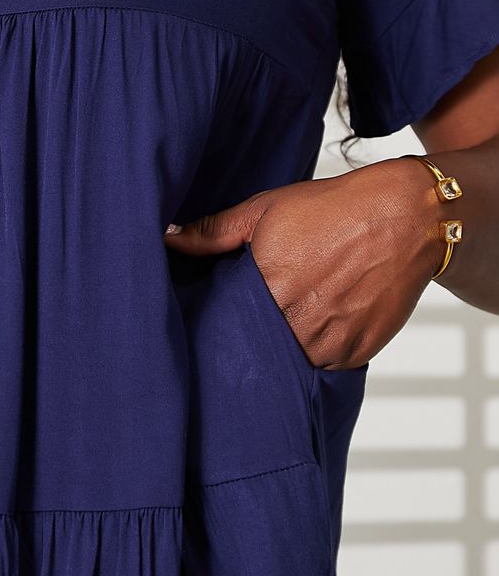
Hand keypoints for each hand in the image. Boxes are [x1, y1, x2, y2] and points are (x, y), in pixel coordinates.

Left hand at [162, 158, 445, 369]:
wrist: (406, 217)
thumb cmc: (333, 208)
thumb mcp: (266, 209)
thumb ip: (215, 230)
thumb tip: (169, 238)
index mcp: (270, 282)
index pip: (226, 324)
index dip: (219, 325)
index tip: (211, 323)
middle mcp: (300, 317)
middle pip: (257, 348)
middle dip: (249, 341)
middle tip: (242, 330)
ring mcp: (331, 340)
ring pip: (290, 362)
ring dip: (282, 350)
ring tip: (281, 327)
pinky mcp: (356, 353)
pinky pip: (324, 367)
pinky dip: (314, 353)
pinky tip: (314, 327)